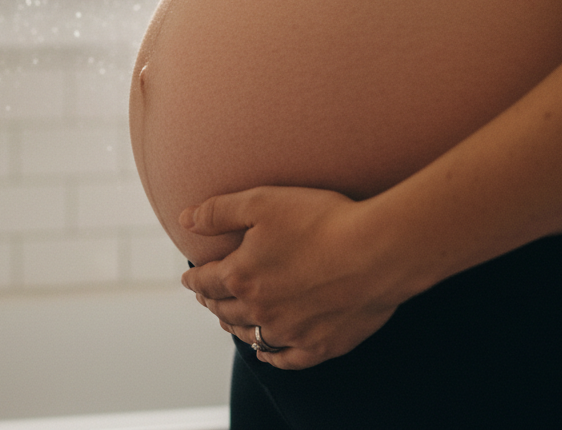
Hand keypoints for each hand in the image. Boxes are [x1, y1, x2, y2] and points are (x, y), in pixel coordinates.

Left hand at [179, 186, 401, 369]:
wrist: (377, 251)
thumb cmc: (321, 220)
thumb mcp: (262, 202)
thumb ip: (218, 211)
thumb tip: (185, 220)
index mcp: (241, 276)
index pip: (206, 282)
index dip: (193, 280)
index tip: (188, 279)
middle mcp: (260, 309)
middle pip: (225, 311)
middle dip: (212, 303)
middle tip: (207, 298)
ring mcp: (290, 332)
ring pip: (251, 335)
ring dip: (235, 327)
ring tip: (230, 322)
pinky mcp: (320, 345)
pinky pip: (287, 360)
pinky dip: (271, 357)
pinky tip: (267, 354)